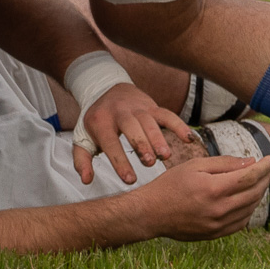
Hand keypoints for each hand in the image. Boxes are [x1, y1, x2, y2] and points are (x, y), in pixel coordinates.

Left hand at [72, 83, 191, 184]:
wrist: (105, 88)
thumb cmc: (96, 121)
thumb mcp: (82, 139)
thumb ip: (81, 161)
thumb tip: (86, 180)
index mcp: (101, 122)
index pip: (111, 144)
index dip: (120, 162)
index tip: (130, 179)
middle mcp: (120, 113)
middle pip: (133, 128)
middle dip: (142, 145)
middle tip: (150, 163)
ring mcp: (138, 108)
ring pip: (150, 121)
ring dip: (159, 138)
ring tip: (165, 156)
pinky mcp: (152, 105)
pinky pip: (167, 113)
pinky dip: (179, 125)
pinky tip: (188, 138)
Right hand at [135, 155, 269, 241]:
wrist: (151, 213)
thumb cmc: (171, 184)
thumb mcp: (196, 165)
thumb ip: (225, 163)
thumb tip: (251, 162)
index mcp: (214, 189)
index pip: (250, 176)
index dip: (264, 166)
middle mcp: (219, 209)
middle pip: (254, 192)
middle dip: (265, 178)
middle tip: (268, 168)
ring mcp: (218, 225)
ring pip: (250, 208)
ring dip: (259, 193)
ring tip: (260, 181)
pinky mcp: (215, 234)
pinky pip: (241, 222)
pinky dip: (249, 209)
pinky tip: (248, 199)